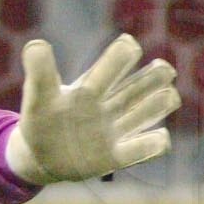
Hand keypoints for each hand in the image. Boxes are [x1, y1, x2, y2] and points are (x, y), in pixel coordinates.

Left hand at [4, 34, 179, 185]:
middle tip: (164, 70)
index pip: (112, 65)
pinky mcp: (116, 156)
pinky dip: (156, 142)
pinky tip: (159, 137)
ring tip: (167, 96)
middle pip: (141, 85)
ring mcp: (115, 130)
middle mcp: (109, 105)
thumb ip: (40, 73)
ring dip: (161, 102)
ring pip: (150, 111)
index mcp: (91, 87)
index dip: (123, 54)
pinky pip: (145, 149)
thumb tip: (36, 45)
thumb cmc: (40, 121)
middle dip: (156, 76)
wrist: (38, 158)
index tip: (128, 46)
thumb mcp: (38, 97)